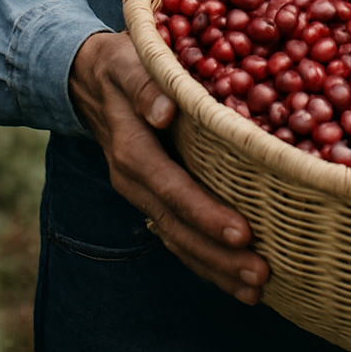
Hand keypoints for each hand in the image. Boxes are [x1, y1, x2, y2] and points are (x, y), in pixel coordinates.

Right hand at [69, 31, 269, 302]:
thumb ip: (146, 86)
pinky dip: (205, 261)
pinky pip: (177, 236)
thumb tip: (166, 111)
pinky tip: (236, 279)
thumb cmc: (121, 63)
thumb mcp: (129, 62)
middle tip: (262, 275)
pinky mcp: (152, 198)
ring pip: (177, 240)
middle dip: (218, 255)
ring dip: (215, 269)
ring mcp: (142, 195)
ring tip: (257, 289)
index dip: (206, 213)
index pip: (173, 189)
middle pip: (177, 228)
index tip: (242, 233)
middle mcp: (135, 182)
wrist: (88, 78)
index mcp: (132, 150)